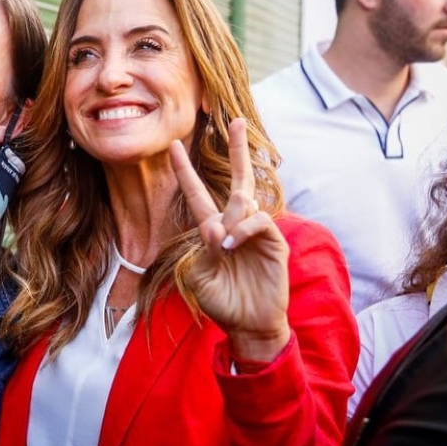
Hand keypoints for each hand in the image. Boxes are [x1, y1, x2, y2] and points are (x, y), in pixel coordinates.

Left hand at [168, 118, 290, 361]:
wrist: (248, 325)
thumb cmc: (222, 303)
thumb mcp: (199, 278)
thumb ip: (202, 252)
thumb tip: (216, 227)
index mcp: (213, 231)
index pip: (198, 194)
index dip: (184, 171)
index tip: (173, 146)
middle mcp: (235, 225)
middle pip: (238, 180)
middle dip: (237, 150)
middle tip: (235, 120)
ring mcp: (256, 232)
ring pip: (243, 202)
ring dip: (230, 219)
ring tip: (225, 247)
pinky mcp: (274, 242)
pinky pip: (257, 221)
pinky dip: (243, 229)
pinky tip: (233, 244)